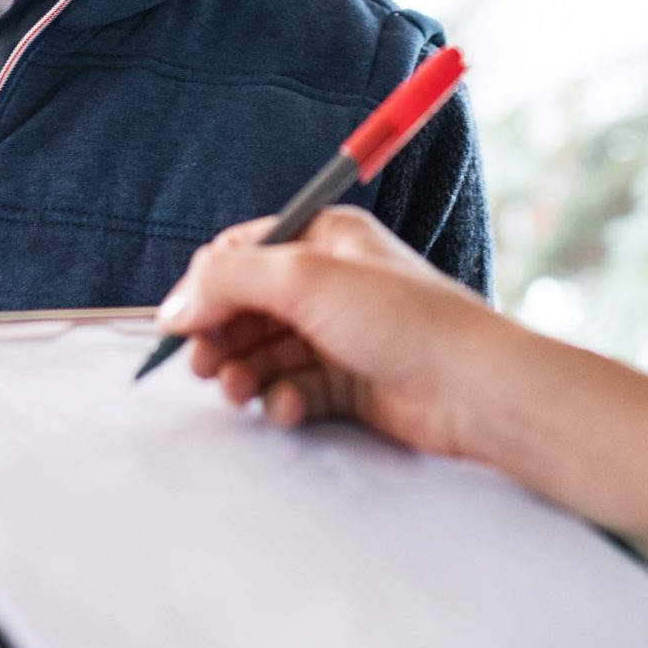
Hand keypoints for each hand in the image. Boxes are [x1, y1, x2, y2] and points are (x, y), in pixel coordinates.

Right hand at [155, 205, 525, 460]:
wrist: (472, 389)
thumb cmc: (404, 320)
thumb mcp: (304, 279)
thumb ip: (228, 281)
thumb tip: (174, 306)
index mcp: (325, 238)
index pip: (242, 253)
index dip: (206, 289)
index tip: (180, 326)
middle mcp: (332, 282)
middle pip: (248, 308)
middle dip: (221, 338)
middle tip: (204, 367)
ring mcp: (341, 334)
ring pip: (267, 354)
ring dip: (245, 374)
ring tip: (240, 391)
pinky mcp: (350, 383)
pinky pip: (294, 390)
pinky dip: (284, 400)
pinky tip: (291, 409)